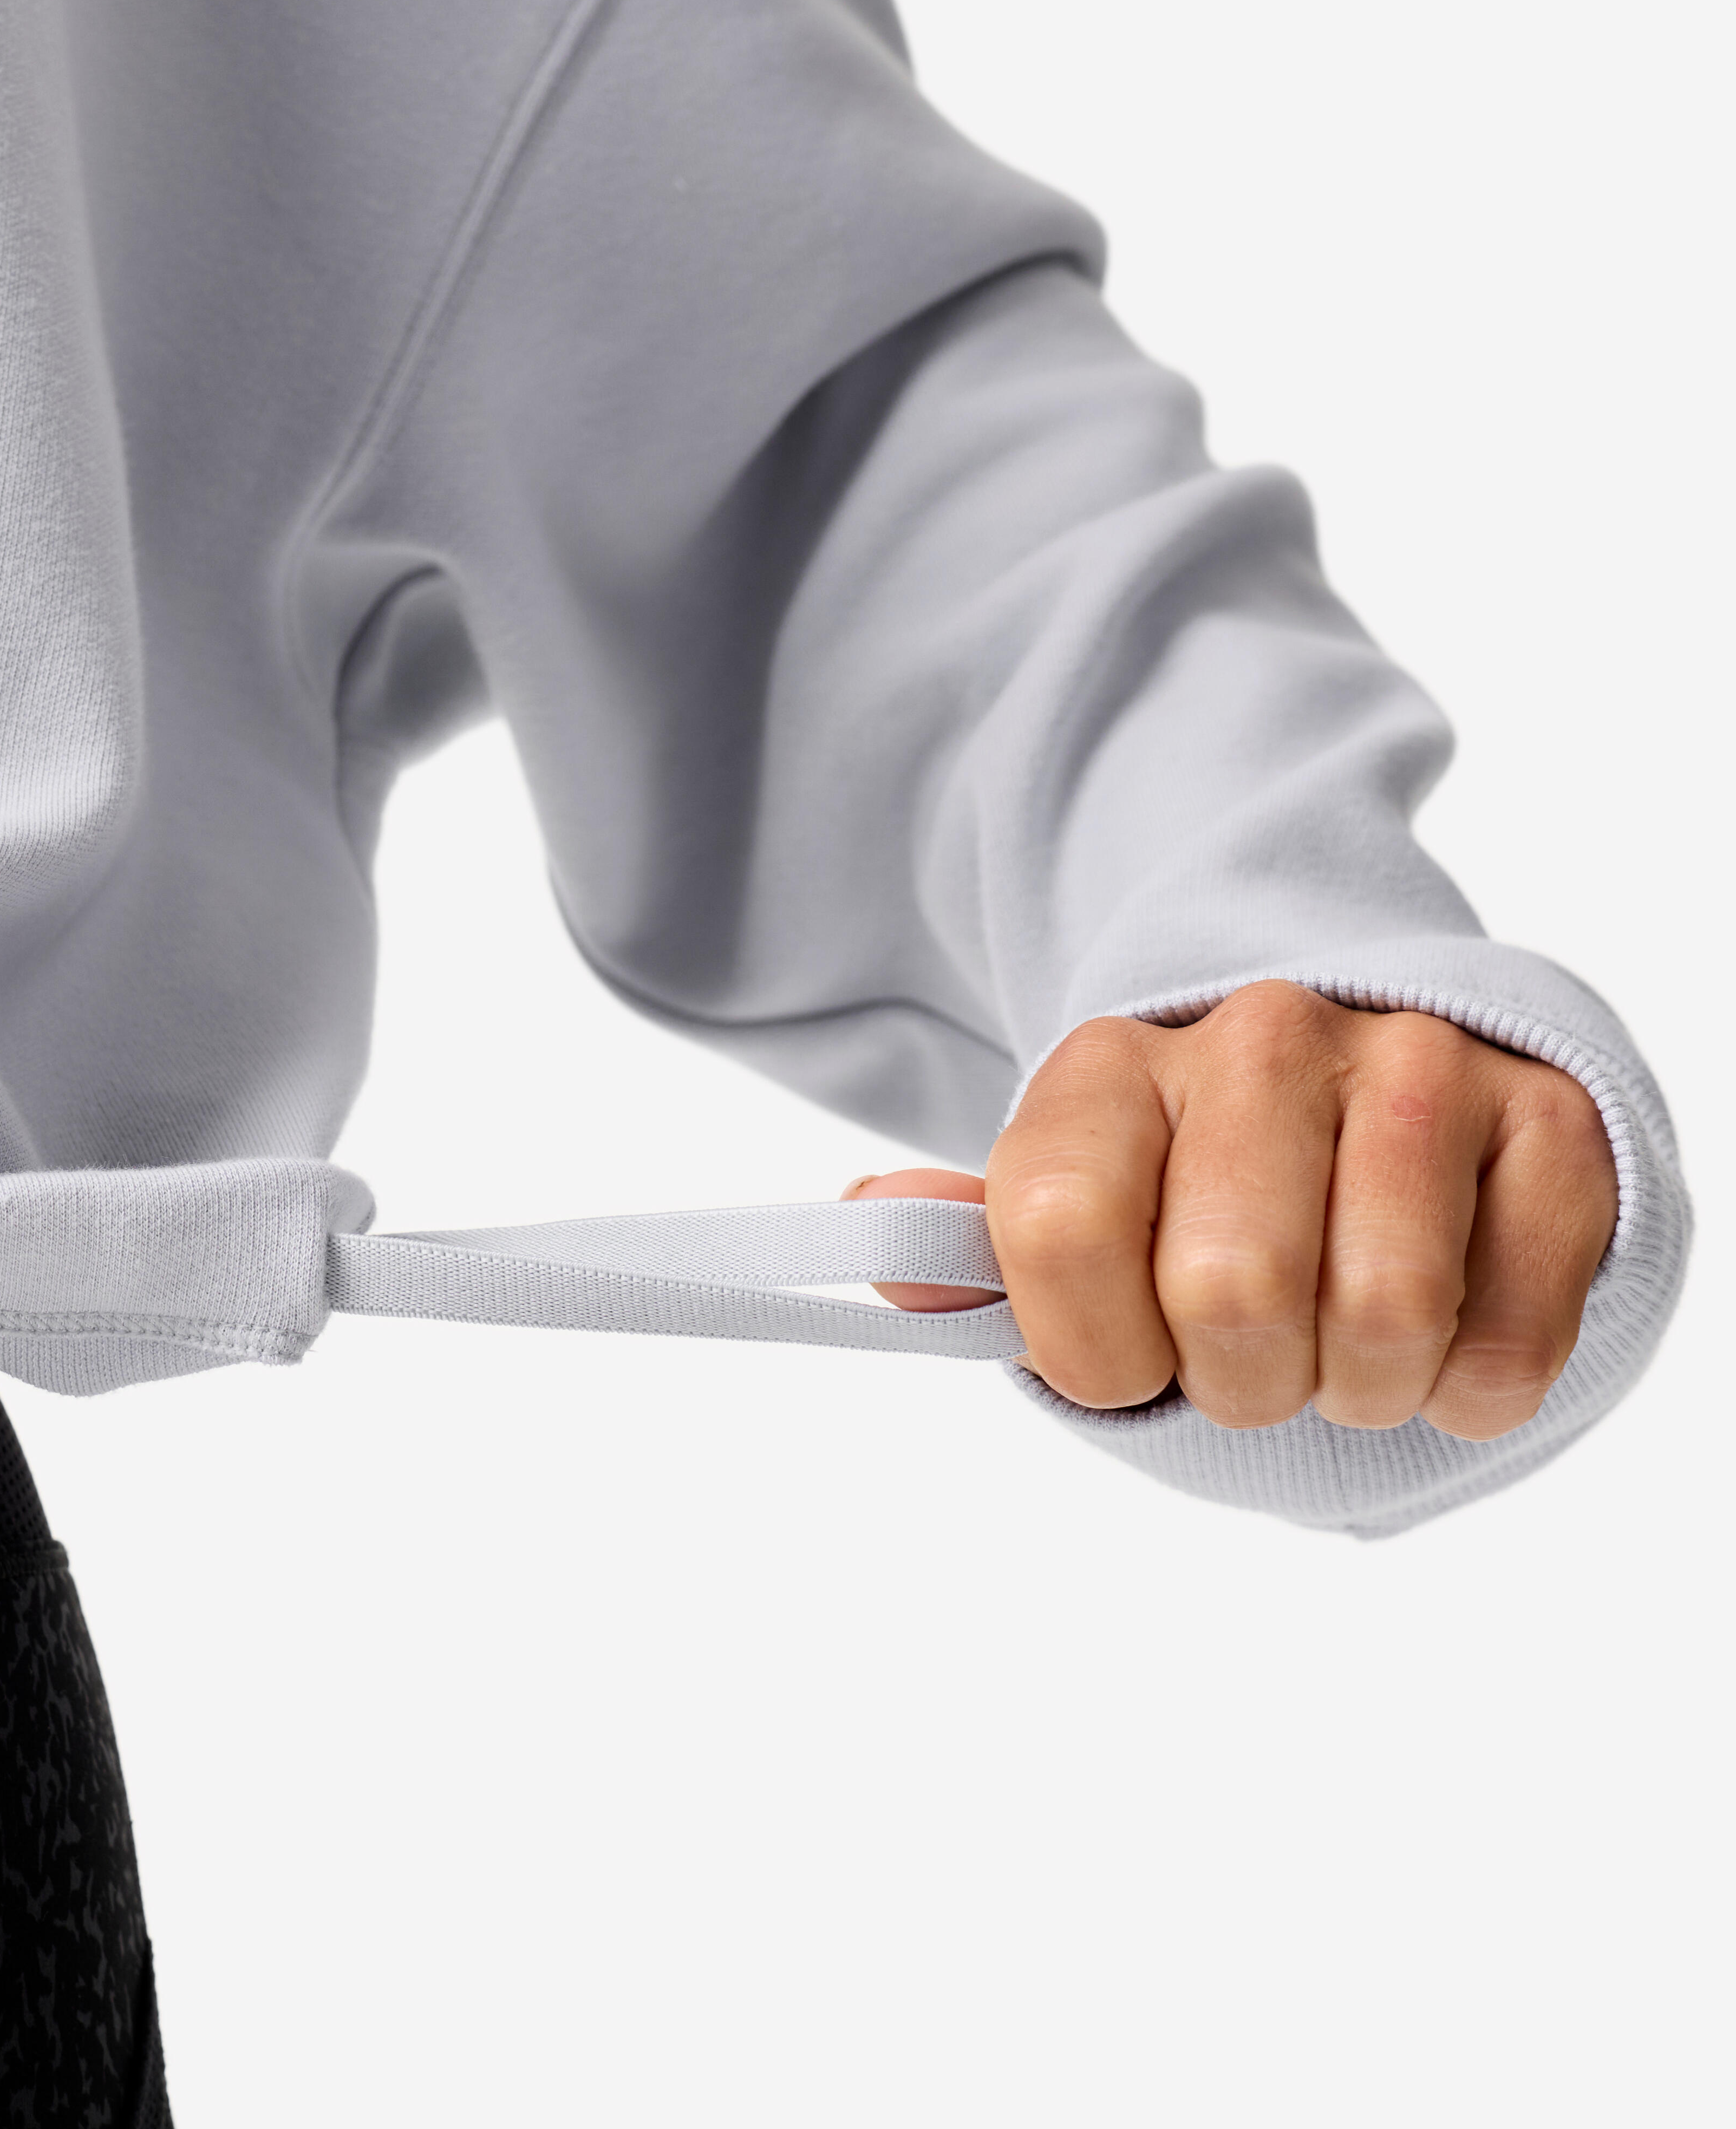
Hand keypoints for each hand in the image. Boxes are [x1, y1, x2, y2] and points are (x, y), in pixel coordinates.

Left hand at [844, 981, 1616, 1437]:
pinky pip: (1510, 1333)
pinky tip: (1447, 1339)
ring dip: (1362, 1388)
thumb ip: (976, 1241)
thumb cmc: (1205, 1196)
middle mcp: (1259, 1035)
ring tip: (1346, 1346)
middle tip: (1255, 1358)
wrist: (1384, 1101)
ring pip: (1384, 1316)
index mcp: (1112, 1064)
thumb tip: (871, 1224)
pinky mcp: (1553, 1123)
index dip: (1088, 1348)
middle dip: (1240, 1384)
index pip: (1053, 1228)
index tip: (1123, 1359)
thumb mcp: (1081, 1205)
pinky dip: (1474, 1387)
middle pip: (1229, 1291)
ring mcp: (1416, 1066)